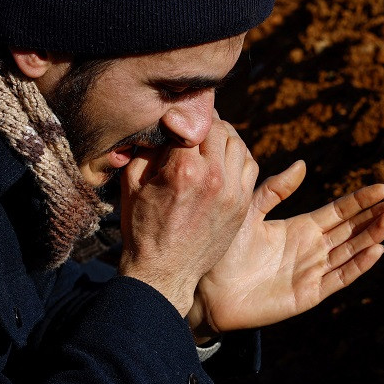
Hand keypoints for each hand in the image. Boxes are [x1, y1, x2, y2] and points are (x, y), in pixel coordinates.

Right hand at [118, 119, 257, 316]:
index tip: (180, 112)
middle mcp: (214, 178)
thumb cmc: (142, 227)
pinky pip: (250, 166)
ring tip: (209, 139)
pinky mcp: (243, 205)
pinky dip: (239, 156)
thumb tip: (165, 120)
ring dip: (225, 137)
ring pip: (239, 145)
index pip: (194, 122)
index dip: (186, 114)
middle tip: (194, 123)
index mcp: (183, 170)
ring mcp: (233, 193)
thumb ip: (149, 148)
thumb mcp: (133, 183)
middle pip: (220, 130)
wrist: (164, 272)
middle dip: (206, 123)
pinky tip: (224, 158)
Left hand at [186, 161, 383, 337]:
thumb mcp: (249, 212)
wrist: (206, 290)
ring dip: (374, 236)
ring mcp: (314, 272)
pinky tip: (377, 249)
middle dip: (376, 216)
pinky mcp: (310, 293)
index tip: (383, 188)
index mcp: (302, 227)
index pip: (341, 211)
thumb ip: (275, 190)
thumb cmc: (224, 250)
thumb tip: (303, 164)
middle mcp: (313, 249)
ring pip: (352, 251)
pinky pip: (340, 277)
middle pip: (353, 229)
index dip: (362, 200)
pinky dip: (359, 264)